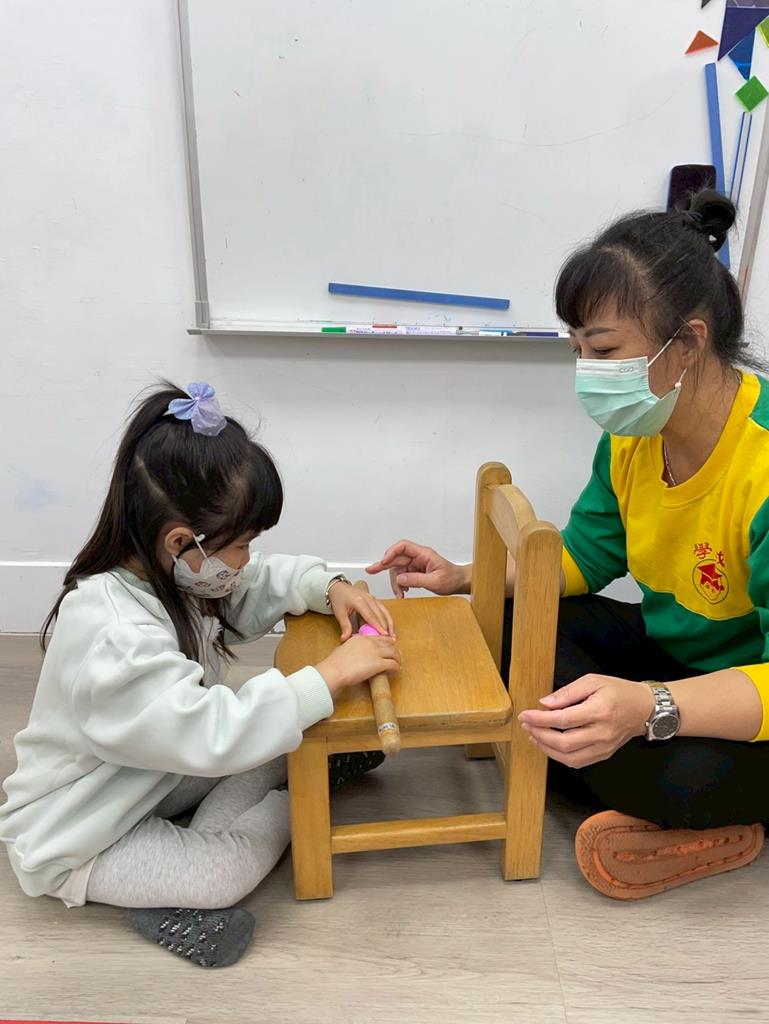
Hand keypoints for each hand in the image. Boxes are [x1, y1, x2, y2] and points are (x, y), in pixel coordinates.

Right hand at [316, 634, 400, 698]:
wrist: (335, 669)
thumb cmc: (335, 662)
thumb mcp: (344, 648)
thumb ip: (352, 647)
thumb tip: (354, 653)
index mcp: (361, 638)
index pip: (378, 637)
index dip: (386, 641)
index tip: (390, 644)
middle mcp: (370, 643)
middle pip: (388, 644)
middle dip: (394, 649)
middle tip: (397, 654)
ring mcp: (376, 653)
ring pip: (393, 653)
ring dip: (398, 658)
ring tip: (399, 663)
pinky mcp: (378, 664)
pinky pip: (392, 664)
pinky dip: (397, 667)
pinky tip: (397, 670)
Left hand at [327, 582, 394, 641]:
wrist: (339, 587)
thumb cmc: (339, 598)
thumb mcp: (340, 613)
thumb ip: (345, 626)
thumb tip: (345, 639)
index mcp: (359, 601)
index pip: (371, 616)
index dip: (378, 626)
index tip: (384, 635)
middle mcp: (368, 599)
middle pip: (380, 614)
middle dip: (386, 627)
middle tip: (389, 640)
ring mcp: (373, 598)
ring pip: (385, 612)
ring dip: (390, 624)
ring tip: (393, 636)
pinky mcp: (375, 600)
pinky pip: (384, 610)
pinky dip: (388, 619)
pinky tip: (390, 628)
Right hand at [366, 539, 469, 597]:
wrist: (460, 582)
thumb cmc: (452, 578)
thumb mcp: (435, 582)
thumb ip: (417, 580)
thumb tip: (400, 579)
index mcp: (424, 554)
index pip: (403, 546)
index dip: (391, 552)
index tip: (384, 561)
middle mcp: (418, 557)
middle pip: (396, 558)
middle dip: (384, 565)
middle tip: (371, 570)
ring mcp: (416, 564)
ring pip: (398, 569)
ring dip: (396, 582)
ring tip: (400, 594)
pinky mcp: (415, 572)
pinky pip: (403, 576)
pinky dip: (400, 584)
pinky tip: (403, 592)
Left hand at [517, 675, 654, 768]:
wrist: (645, 708)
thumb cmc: (619, 691)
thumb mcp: (593, 681)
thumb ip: (568, 692)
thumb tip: (545, 703)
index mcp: (599, 711)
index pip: (563, 719)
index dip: (540, 719)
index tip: (526, 714)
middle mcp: (602, 733)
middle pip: (564, 742)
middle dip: (540, 735)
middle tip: (527, 725)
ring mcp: (604, 747)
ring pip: (569, 757)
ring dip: (546, 749)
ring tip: (534, 735)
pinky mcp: (604, 754)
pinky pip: (578, 762)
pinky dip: (560, 756)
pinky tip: (549, 745)